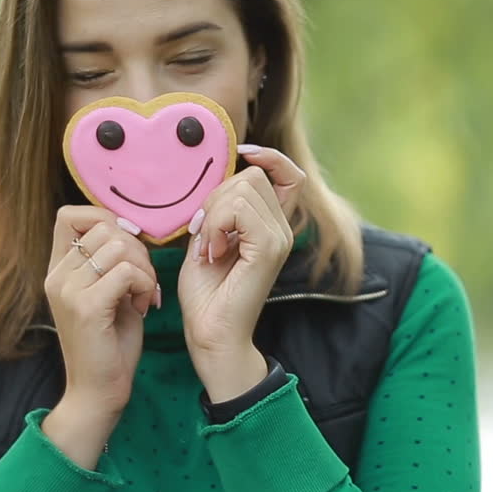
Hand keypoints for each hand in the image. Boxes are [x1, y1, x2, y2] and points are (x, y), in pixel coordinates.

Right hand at [44, 205, 158, 417]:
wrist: (98, 392)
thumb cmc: (109, 343)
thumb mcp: (109, 292)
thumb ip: (111, 261)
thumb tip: (130, 229)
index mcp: (58, 269)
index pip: (70, 214)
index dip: (105, 219)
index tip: (128, 249)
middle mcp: (57, 275)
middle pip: (105, 227)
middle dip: (137, 249)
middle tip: (144, 282)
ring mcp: (68, 290)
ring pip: (119, 246)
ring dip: (145, 269)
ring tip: (144, 295)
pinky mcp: (86, 306)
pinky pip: (127, 271)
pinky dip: (146, 285)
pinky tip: (144, 306)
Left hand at [178, 145, 305, 400]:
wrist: (210, 334)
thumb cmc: (206, 293)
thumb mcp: (210, 237)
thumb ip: (220, 208)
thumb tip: (221, 176)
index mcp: (272, 225)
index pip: (287, 173)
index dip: (268, 157)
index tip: (241, 157)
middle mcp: (282, 229)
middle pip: (252, 176)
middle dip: (217, 197)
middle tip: (205, 235)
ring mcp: (279, 238)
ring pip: (243, 188)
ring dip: (212, 214)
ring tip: (208, 247)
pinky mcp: (268, 249)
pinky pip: (237, 210)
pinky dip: (215, 225)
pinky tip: (212, 252)